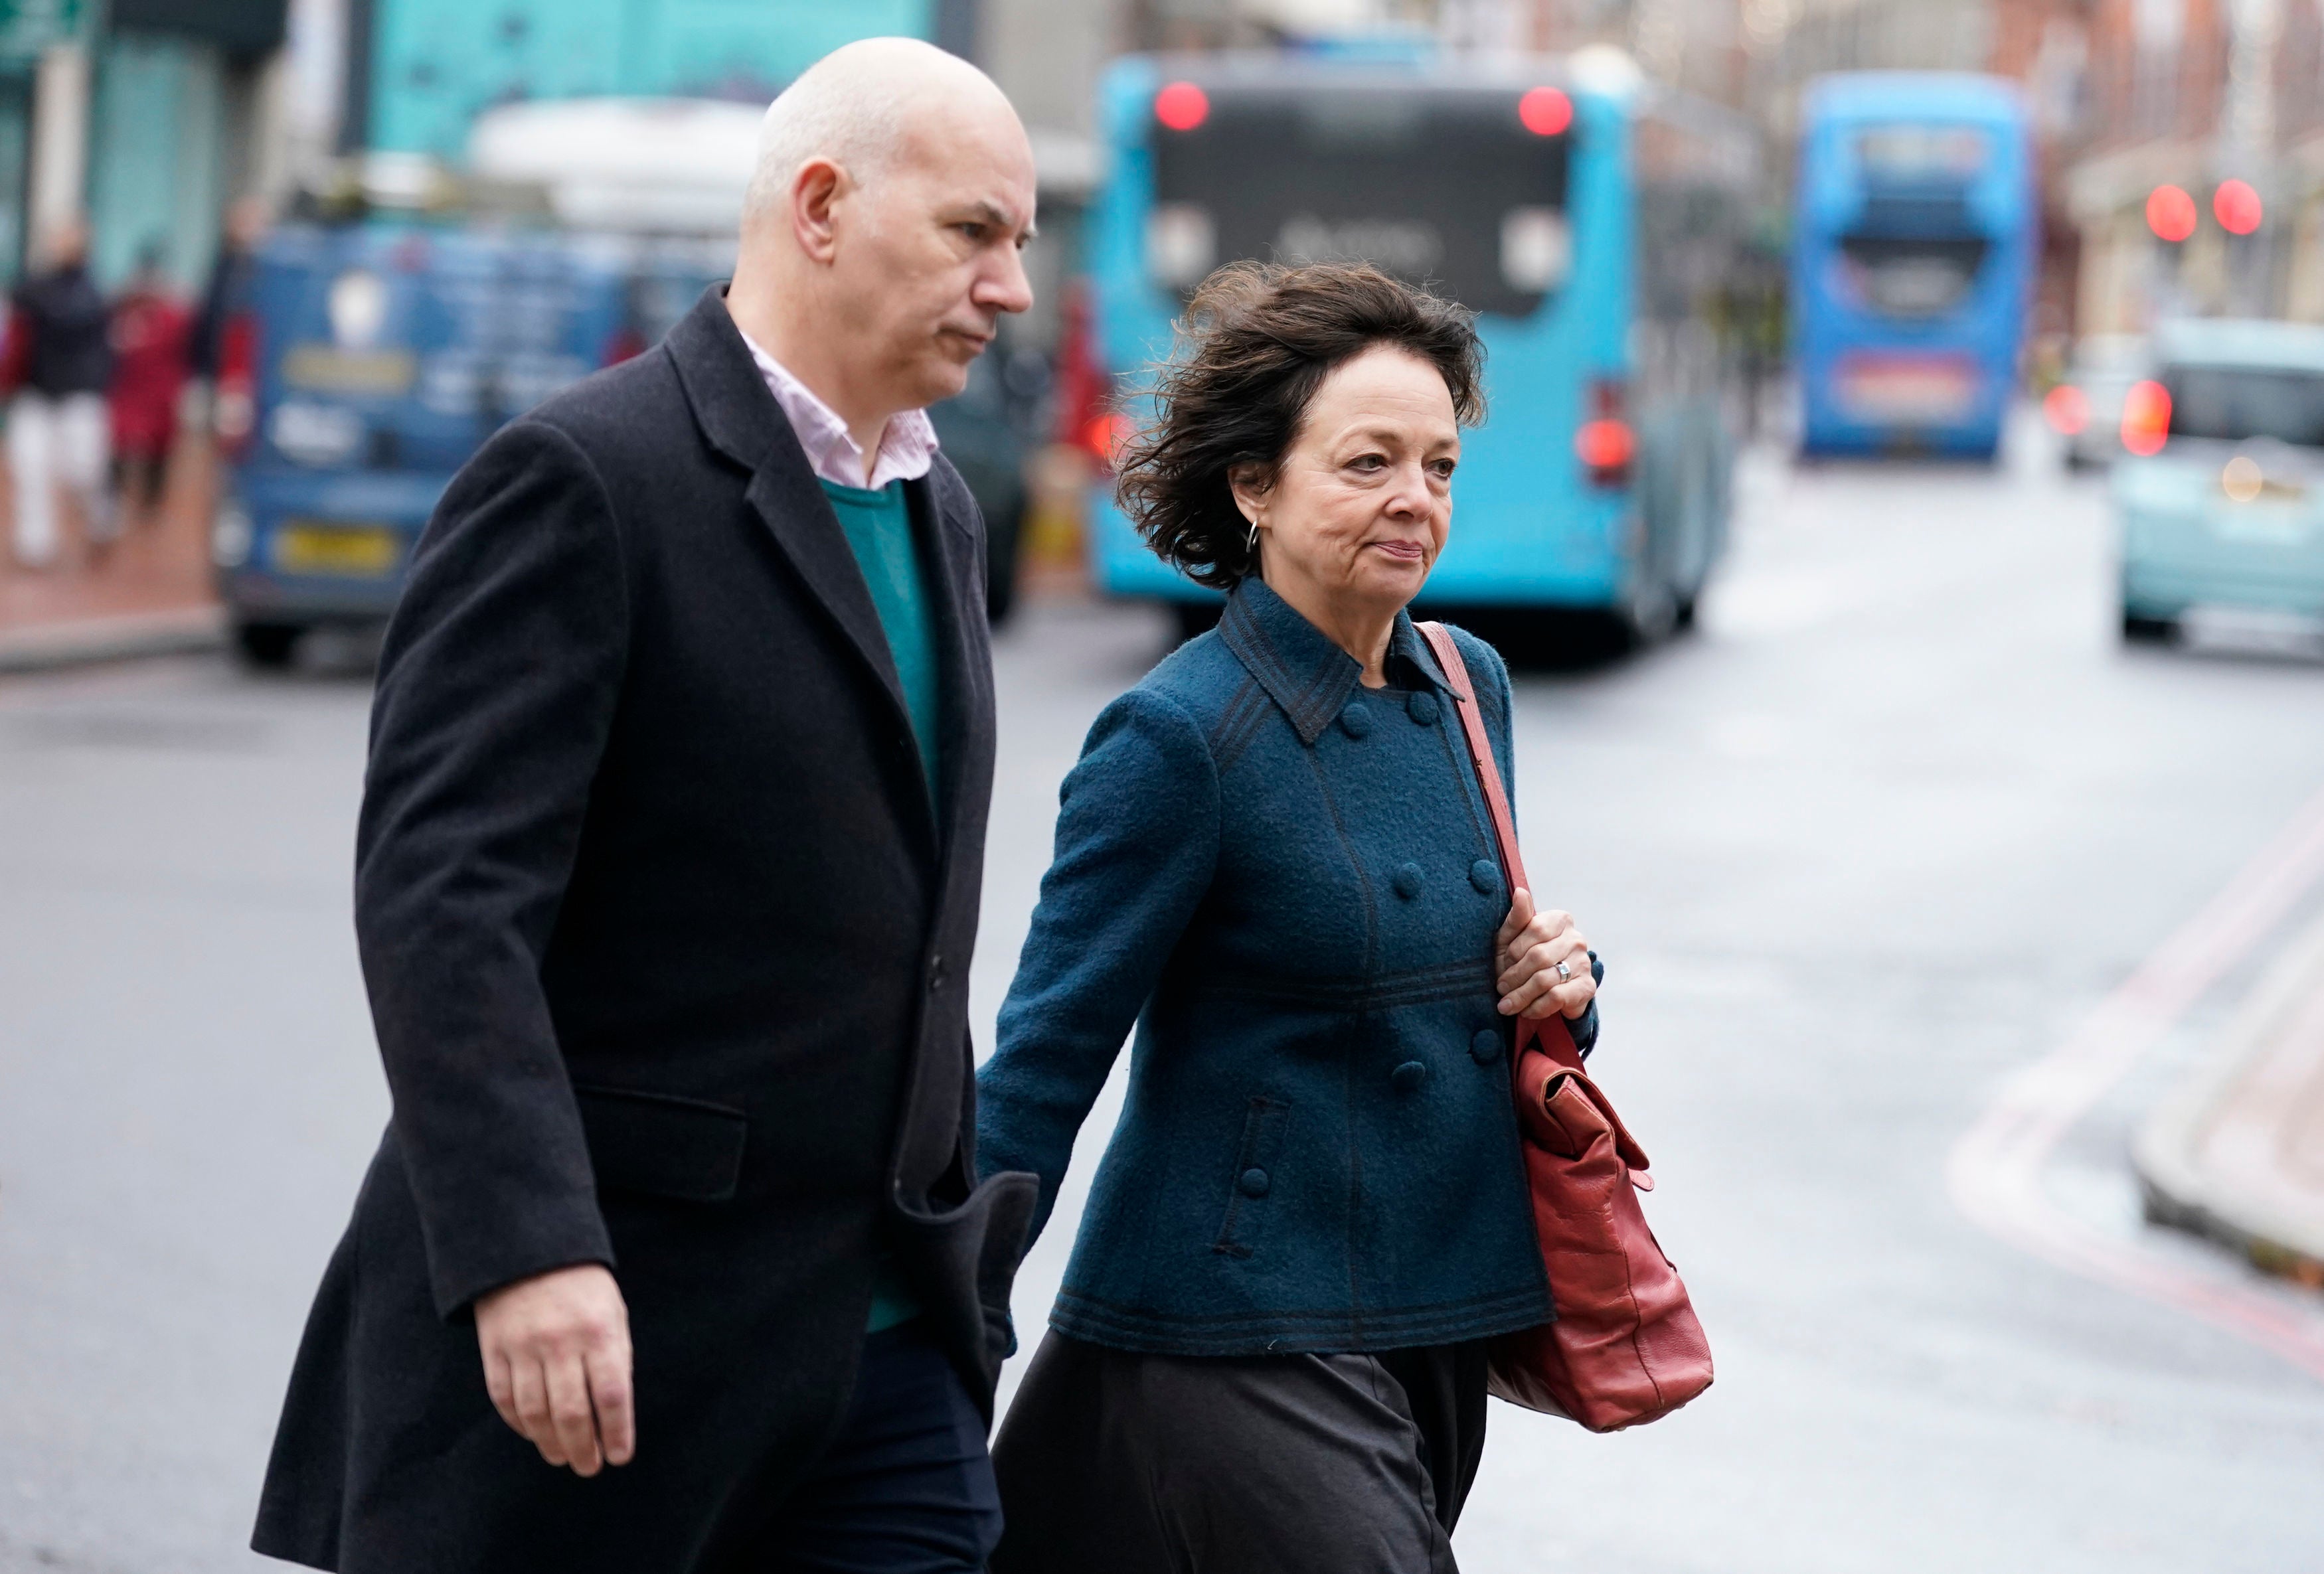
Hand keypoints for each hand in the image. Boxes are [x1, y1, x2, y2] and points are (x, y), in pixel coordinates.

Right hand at [474, 1263, 634, 1475]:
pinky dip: (520, 1424)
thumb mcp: (612, 1311)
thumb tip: (613, 1412)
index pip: (611, 1395)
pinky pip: (505, 1399)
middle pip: (572, 1412)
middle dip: (583, 1448)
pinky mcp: (494, 1349)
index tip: (619, 1456)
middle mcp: (560, 1342)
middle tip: (589, 1467)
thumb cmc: (581, 1285)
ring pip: (536, 1413)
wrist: (527, 1246)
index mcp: (598, 1330)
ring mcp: (523, 1347)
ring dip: (551, 1443)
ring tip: (562, 1457)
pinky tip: (534, 1435)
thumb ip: (615, 1356)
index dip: (616, 1432)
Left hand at [1494, 888, 1594, 1021]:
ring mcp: (1584, 963)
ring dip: (1521, 995)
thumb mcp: (1512, 937)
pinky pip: (1557, 997)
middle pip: (1539, 957)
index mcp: (1560, 919)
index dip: (1515, 950)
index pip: (1535, 929)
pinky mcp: (1587, 987)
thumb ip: (1518, 917)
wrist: (1543, 991)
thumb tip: (1520, 892)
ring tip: (1507, 1004)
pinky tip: (1526, 1011)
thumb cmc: (1522, 958)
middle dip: (1514, 976)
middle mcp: (1576, 939)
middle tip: (1501, 988)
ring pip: (1546, 979)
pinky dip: (1537, 1007)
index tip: (1502, 963)